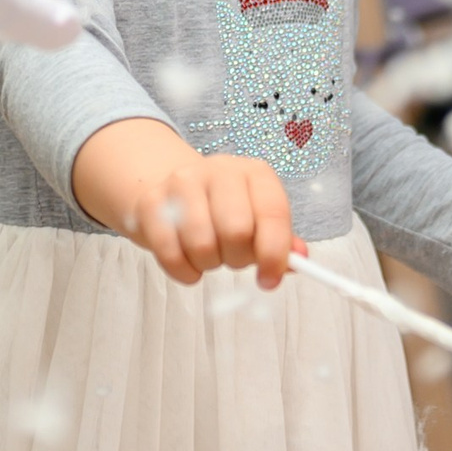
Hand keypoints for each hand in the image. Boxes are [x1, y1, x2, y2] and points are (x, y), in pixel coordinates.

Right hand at [72, 117, 305, 286]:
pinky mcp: (151, 202)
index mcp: (255, 173)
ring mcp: (182, 182)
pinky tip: (188, 264)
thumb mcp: (257, 217)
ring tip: (209, 255)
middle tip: (232, 259)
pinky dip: (183, 271)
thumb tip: (299, 259)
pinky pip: (170, 253)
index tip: (269, 280)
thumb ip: (281, 241)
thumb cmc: (223, 210)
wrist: (169, 186)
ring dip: (208, 264)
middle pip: (237, 231)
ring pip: (202, 244)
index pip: (273, 213)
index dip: (275, 254)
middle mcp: (220, 170)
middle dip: (237, 259)